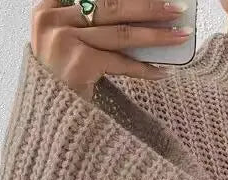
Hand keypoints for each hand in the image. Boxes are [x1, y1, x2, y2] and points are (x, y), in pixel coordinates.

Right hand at [31, 0, 191, 99]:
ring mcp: (63, 40)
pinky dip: (144, 69)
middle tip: (177, 8)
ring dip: (156, 36)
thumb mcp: (69, 43)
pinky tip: (162, 72)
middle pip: (111, 6)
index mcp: (47, 7)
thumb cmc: (61, 82)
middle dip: (149, 7)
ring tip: (180, 35)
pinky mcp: (78, 63)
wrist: (48, 120)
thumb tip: (139, 19)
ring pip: (121, 33)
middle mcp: (51, 19)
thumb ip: (90, 26)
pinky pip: (120, 62)